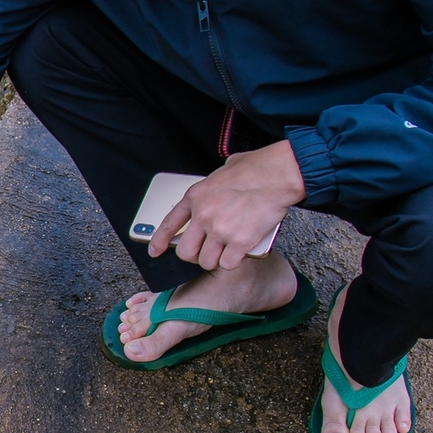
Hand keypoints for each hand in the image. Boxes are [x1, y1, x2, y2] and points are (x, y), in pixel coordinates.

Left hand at [151, 141, 306, 271]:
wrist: (277, 175)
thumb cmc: (256, 168)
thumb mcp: (223, 171)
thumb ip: (213, 186)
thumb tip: (217, 189)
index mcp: (195, 196)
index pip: (168, 224)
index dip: (159, 241)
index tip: (155, 251)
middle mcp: (203, 216)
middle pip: (186, 252)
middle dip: (195, 255)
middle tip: (206, 251)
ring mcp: (220, 231)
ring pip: (207, 262)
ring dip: (216, 260)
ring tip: (226, 252)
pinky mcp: (239, 242)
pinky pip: (228, 264)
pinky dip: (233, 262)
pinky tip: (239, 254)